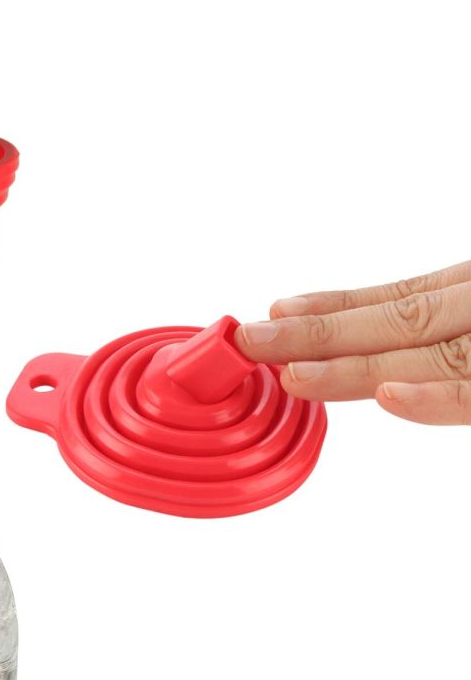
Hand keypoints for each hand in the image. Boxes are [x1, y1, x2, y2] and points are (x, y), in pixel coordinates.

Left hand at [234, 262, 470, 425]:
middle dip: (318, 336)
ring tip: (291, 373)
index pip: (396, 300)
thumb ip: (446, 319)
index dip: (334, 308)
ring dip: (354, 366)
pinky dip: (436, 397)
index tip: (277, 311)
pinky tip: (387, 395)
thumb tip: (385, 346)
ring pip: (428, 356)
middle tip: (252, 341)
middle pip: (397, 323)